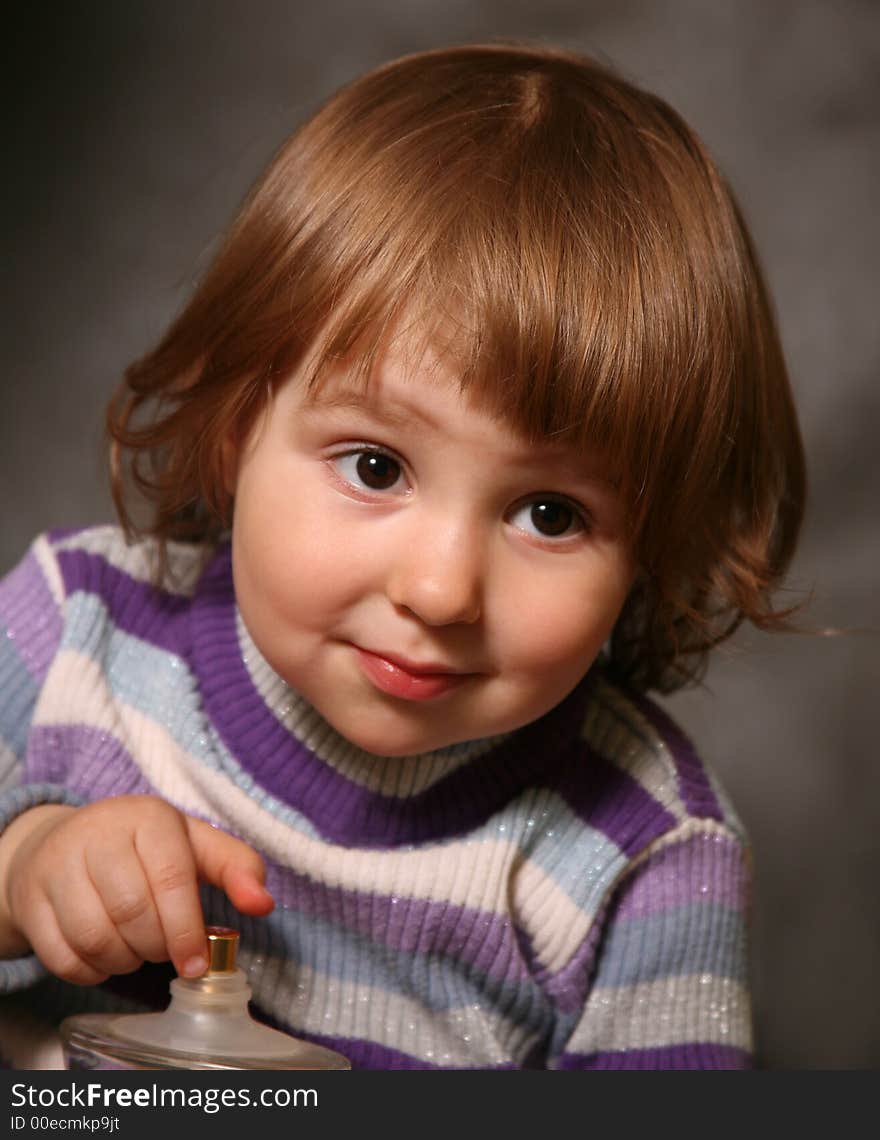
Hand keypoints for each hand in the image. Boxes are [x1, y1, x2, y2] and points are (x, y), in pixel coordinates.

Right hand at [0, 795, 273, 984]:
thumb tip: (263, 904)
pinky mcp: (31, 899)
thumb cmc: (145, 848)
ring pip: (95, 937)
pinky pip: (62, 956)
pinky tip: (106, 958)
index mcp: (148, 817)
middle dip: (157, 946)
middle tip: (166, 950)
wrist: (66, 842)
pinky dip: (90, 971)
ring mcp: (58, 865)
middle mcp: (98, 834)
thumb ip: (237, 867)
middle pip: (132, 912)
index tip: (196, 963)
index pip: (170, 877)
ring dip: (124, 961)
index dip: (186, 927)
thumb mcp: (194, 845)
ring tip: (138, 951)